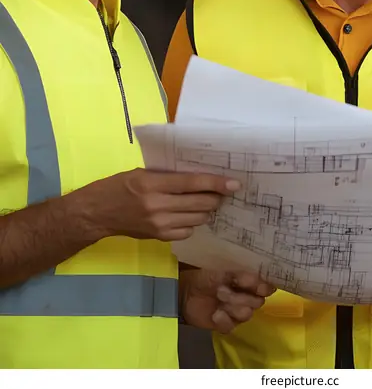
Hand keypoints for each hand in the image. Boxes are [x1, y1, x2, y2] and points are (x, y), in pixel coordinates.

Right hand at [80, 168, 240, 241]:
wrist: (97, 213)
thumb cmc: (119, 185)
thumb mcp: (142, 173)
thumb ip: (168, 176)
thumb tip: (198, 179)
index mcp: (153, 184)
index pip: (193, 183)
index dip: (216, 184)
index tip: (234, 183)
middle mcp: (158, 206)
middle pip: (199, 203)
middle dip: (216, 197)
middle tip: (224, 191)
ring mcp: (159, 224)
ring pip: (197, 219)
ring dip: (206, 210)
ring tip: (208, 201)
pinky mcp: (158, 237)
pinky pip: (186, 232)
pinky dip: (192, 223)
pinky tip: (189, 215)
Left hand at [180, 268, 275, 332]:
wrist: (186, 292)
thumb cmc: (206, 277)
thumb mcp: (220, 271)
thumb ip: (238, 275)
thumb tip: (255, 278)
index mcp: (248, 283)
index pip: (265, 287)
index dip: (264, 288)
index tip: (260, 287)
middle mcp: (247, 298)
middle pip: (258, 302)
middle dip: (242, 296)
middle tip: (223, 289)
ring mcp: (236, 313)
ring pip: (246, 314)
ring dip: (232, 305)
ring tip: (218, 297)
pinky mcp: (226, 325)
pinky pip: (232, 326)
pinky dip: (223, 320)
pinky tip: (215, 314)